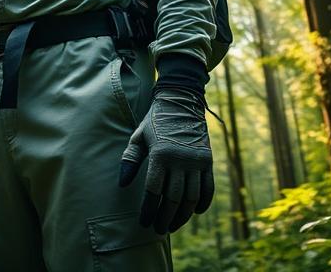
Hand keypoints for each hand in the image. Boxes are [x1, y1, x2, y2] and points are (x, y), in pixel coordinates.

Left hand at [118, 85, 213, 233]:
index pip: (153, 191)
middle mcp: (179, 160)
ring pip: (191, 198)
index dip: (148, 210)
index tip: (144, 222)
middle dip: (165, 218)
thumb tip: (122, 184)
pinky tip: (194, 212)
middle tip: (158, 229)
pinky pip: (207, 188)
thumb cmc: (155, 121)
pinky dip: (202, 203)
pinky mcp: (207, 161)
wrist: (181, 101)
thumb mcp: (138, 136)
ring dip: (182, 215)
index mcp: (160, 154)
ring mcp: (196, 161)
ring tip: (173, 225)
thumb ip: (130, 160)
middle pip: (172, 199)